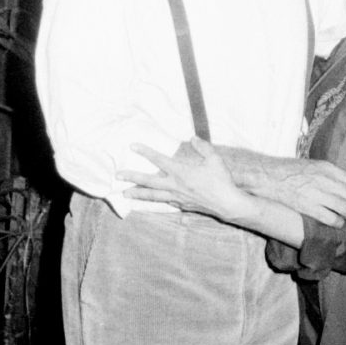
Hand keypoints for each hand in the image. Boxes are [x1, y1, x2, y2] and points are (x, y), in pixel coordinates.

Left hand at [118, 138, 248, 220]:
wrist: (228, 204)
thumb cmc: (222, 181)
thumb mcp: (215, 159)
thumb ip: (203, 147)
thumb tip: (193, 138)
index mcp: (181, 172)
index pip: (158, 159)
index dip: (145, 152)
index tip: (132, 146)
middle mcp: (175, 185)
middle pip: (148, 181)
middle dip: (132, 178)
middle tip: (117, 176)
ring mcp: (177, 197)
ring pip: (153, 196)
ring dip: (138, 194)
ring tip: (125, 194)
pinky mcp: (182, 205)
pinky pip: (165, 202)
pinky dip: (156, 200)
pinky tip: (151, 200)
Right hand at [221, 150, 345, 226]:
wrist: (265, 175)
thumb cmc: (287, 171)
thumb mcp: (312, 167)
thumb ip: (329, 176)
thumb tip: (345, 187)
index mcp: (327, 168)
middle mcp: (324, 179)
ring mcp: (316, 193)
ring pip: (345, 208)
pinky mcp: (306, 206)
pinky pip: (329, 217)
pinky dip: (338, 223)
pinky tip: (339, 226)